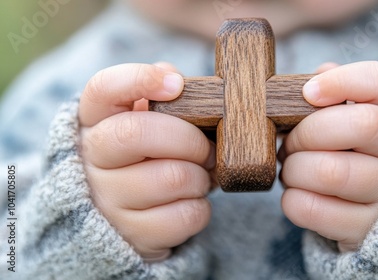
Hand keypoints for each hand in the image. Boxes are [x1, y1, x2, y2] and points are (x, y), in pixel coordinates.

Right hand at [79, 63, 215, 261]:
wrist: (121, 216)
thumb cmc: (144, 157)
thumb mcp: (144, 122)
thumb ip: (158, 96)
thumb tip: (171, 77)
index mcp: (94, 121)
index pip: (103, 88)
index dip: (139, 79)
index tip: (175, 85)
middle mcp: (91, 159)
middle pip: (140, 133)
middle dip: (190, 139)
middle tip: (205, 149)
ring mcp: (108, 200)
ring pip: (174, 178)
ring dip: (201, 177)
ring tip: (197, 176)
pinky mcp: (132, 234)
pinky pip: (186, 215)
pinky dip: (200, 207)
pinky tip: (190, 201)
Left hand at [279, 61, 377, 251]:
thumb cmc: (362, 154)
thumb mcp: (359, 118)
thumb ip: (341, 93)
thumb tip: (319, 75)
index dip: (341, 81)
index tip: (308, 93)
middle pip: (361, 125)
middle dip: (308, 132)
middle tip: (290, 141)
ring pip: (331, 171)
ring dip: (295, 168)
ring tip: (292, 169)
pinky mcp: (369, 229)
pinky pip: (314, 209)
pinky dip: (292, 199)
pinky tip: (297, 194)